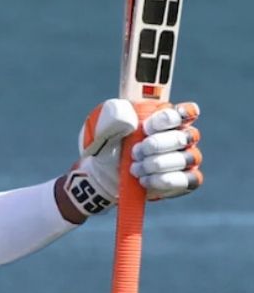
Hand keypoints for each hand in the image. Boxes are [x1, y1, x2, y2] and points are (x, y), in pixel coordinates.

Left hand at [61, 99, 202, 219]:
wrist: (100, 174)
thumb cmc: (106, 143)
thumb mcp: (101, 124)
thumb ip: (114, 114)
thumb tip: (132, 119)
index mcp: (165, 116)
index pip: (185, 112)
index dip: (167, 120)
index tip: (145, 128)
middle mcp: (181, 135)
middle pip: (186, 136)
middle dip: (157, 145)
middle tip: (134, 152)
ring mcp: (186, 158)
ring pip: (189, 158)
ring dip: (158, 164)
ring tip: (135, 168)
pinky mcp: (184, 180)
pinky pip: (190, 179)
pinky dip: (166, 180)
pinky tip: (144, 180)